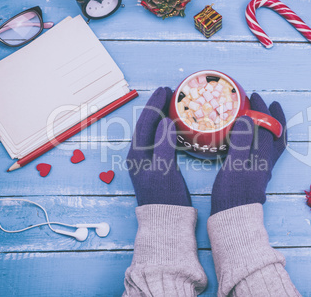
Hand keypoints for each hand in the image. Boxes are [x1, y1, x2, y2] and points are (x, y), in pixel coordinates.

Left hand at [127, 87, 190, 205]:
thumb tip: (164, 121)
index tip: (166, 90)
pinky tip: (173, 126)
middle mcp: (137, 155)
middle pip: (146, 124)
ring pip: (151, 131)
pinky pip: (157, 140)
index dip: (155, 104)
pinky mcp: (153, 165)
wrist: (164, 220)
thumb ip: (163, 145)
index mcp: (137, 154)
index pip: (145, 122)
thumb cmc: (165, 198)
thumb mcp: (164, 170)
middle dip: (156, 106)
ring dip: (160, 116)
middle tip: (169, 92)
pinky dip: (164, 129)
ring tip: (171, 104)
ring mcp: (144, 160)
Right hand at [211, 93, 286, 214]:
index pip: (267, 127)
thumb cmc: (233, 192)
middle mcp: (266, 161)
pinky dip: (258, 140)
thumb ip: (242, 141)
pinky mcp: (254, 174)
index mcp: (263, 156)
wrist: (234, 216)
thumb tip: (246, 118)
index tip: (255, 97)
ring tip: (259, 118)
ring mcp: (261, 168)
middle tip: (264, 104)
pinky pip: (262, 151)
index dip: (263, 110)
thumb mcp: (235, 164)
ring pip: (270, 143)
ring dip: (267, 127)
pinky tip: (248, 140)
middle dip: (271, 117)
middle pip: (275, 134)